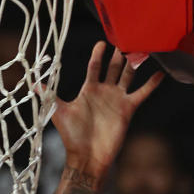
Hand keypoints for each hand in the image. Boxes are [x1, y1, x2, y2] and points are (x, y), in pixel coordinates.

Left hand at [52, 43, 163, 179]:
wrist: (87, 157)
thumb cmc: (72, 136)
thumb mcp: (59, 111)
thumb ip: (49, 95)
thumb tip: (32, 83)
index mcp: (89, 90)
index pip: (95, 67)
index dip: (98, 55)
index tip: (102, 42)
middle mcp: (104, 92)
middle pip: (114, 67)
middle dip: (119, 54)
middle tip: (126, 37)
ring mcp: (117, 99)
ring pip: (129, 76)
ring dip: (135, 63)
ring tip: (143, 48)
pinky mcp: (128, 109)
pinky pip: (142, 93)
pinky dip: (151, 84)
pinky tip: (161, 73)